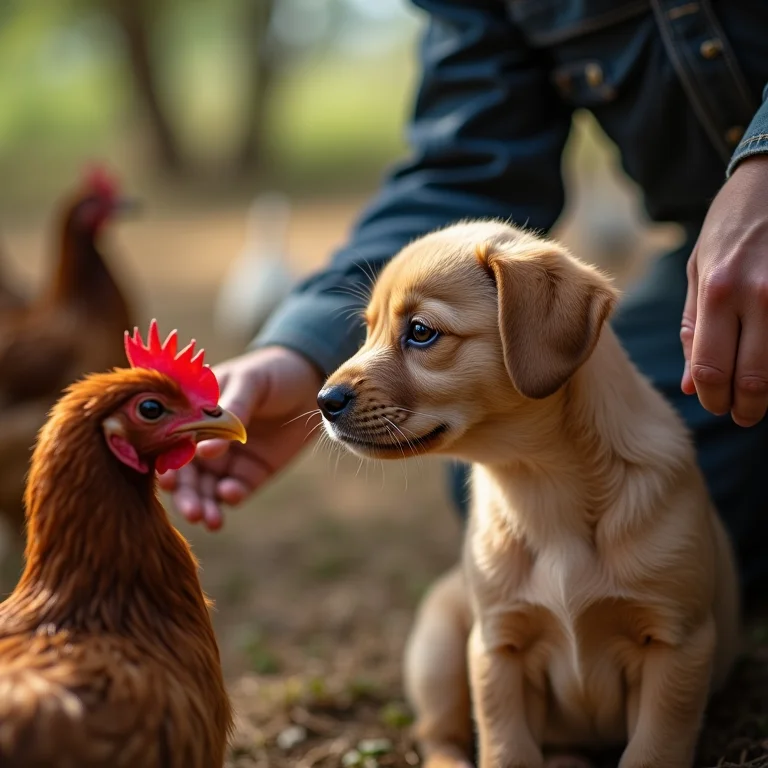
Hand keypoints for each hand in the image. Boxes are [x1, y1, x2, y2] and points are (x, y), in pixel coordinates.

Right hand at [158, 346, 323, 529]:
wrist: (309, 382)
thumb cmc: (270, 373)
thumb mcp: (249, 383)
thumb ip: (230, 411)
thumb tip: (205, 451)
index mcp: (193, 416)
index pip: (171, 444)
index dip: (166, 463)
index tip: (168, 479)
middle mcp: (203, 442)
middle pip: (186, 475)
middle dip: (186, 496)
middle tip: (192, 512)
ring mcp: (226, 460)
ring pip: (206, 490)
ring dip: (204, 505)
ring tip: (210, 520)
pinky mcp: (249, 474)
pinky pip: (234, 492)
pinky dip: (230, 497)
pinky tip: (232, 494)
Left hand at [681, 155, 767, 426]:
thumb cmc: (730, 226)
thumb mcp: (698, 270)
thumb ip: (694, 328)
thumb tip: (689, 385)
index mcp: (719, 292)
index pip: (711, 369)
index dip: (712, 398)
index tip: (715, 406)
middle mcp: (758, 297)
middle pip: (753, 379)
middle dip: (745, 408)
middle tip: (741, 415)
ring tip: (759, 396)